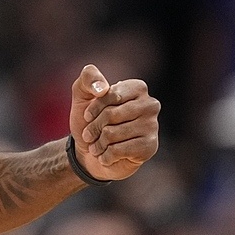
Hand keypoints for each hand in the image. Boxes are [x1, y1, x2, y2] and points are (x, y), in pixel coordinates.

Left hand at [69, 64, 159, 181]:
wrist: (90, 153)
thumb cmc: (89, 120)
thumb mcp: (82, 93)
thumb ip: (88, 78)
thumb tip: (102, 88)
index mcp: (137, 88)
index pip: (111, 94)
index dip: (93, 108)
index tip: (87, 116)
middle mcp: (150, 104)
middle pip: (111, 115)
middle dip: (93, 127)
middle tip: (89, 135)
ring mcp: (152, 126)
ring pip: (112, 134)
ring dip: (97, 144)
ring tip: (97, 146)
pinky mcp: (149, 147)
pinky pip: (117, 151)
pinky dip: (105, 156)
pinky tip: (106, 156)